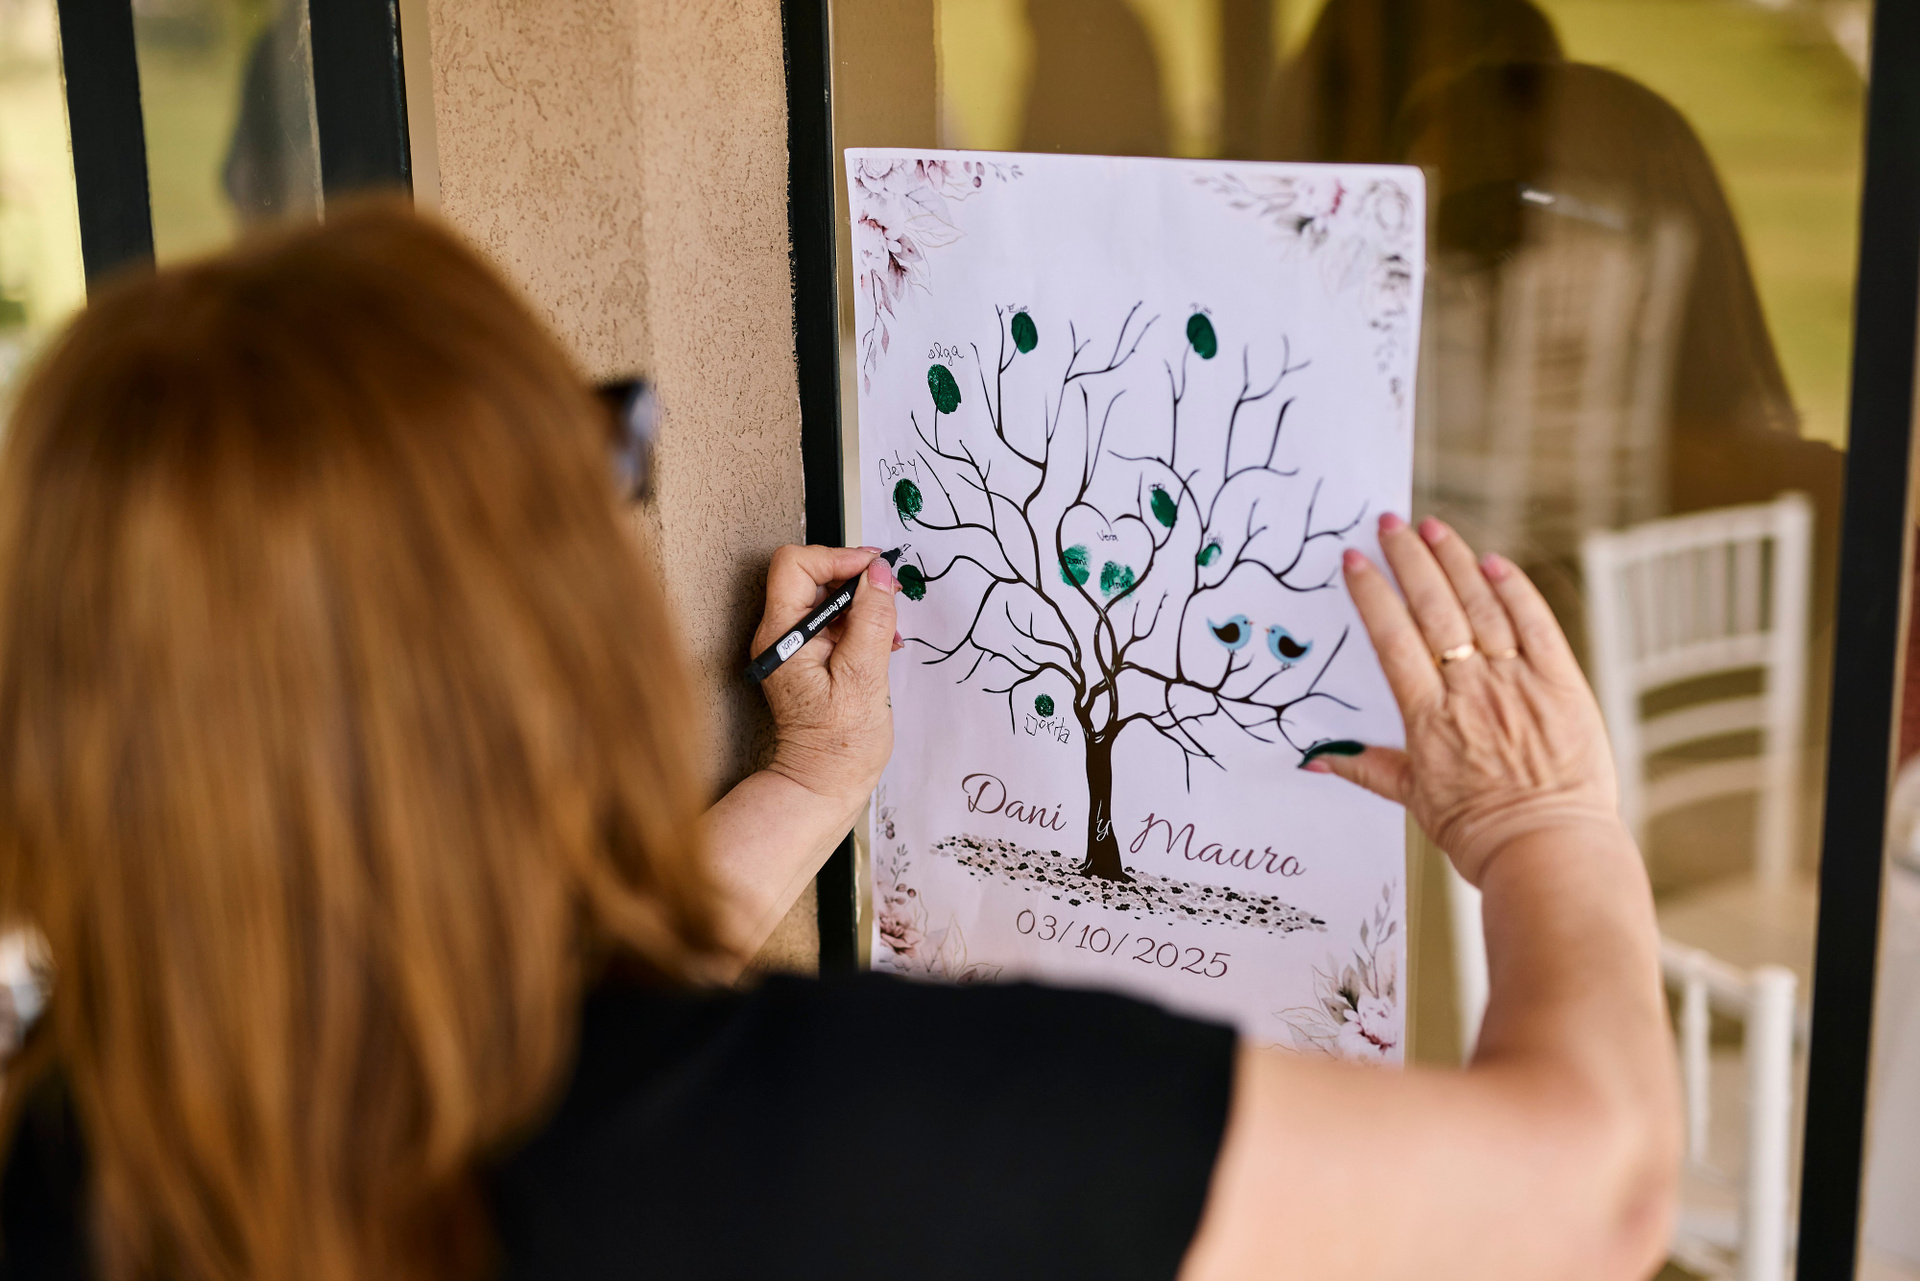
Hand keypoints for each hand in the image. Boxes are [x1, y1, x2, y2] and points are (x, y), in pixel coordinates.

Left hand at [752, 545, 900, 808]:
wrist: (824, 784)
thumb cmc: (839, 745)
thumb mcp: (864, 677)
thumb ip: (872, 619)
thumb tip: (878, 574)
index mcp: (783, 636)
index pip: (797, 565)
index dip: (838, 558)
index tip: (873, 569)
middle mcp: (780, 636)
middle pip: (810, 575)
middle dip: (853, 578)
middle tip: (888, 593)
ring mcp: (792, 647)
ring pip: (825, 596)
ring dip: (861, 602)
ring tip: (888, 628)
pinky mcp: (808, 658)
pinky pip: (832, 621)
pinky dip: (859, 622)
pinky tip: (881, 642)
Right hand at [1312, 514, 1624, 884]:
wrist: (1550, 852)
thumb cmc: (1481, 834)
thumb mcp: (1416, 801)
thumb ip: (1368, 768)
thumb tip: (1316, 756)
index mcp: (1428, 718)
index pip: (1393, 639)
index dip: (1373, 594)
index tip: (1356, 559)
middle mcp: (1471, 691)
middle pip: (1434, 610)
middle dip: (1408, 560)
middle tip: (1389, 523)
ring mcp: (1519, 683)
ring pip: (1482, 606)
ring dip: (1455, 562)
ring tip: (1433, 528)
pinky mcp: (1563, 685)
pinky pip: (1537, 625)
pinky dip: (1515, 590)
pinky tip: (1494, 563)